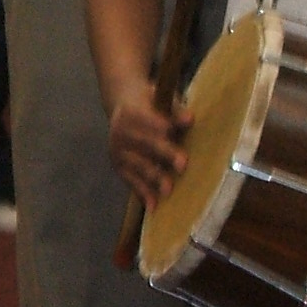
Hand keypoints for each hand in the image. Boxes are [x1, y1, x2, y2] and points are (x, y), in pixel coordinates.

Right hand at [108, 81, 190, 205]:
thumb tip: (190, 119)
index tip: (178, 131)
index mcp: (132, 111)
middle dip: (164, 154)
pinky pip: (130, 180)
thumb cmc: (152, 104)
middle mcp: (120, 131)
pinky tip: (153, 205)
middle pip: (145, 143)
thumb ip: (175, 112)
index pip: (149, 118)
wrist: (122, 105)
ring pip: (137, 165)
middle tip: (182, 164)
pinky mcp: (117, 165)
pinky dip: (142, 192)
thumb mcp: (162, 101)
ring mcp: (117, 149)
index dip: (164, 125)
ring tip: (168, 190)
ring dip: (153, 178)